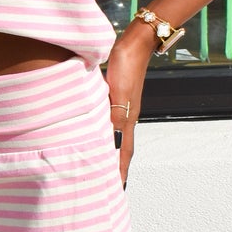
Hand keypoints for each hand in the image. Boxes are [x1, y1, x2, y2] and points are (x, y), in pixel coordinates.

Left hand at [105, 25, 152, 185]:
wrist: (134, 42)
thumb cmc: (126, 64)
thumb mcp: (119, 90)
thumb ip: (115, 113)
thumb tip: (110, 136)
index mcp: (128, 118)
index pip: (124, 151)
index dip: (120, 170)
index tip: (118, 188)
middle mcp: (126, 116)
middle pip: (120, 147)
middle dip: (116, 166)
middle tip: (110, 183)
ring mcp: (121, 106)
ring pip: (114, 134)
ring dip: (110, 150)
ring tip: (102, 163)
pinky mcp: (115, 95)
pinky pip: (108, 120)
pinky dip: (103, 131)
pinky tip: (97, 131)